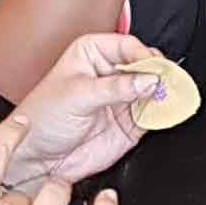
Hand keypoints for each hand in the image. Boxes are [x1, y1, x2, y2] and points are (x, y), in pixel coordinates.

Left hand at [3, 31, 177, 187]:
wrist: (35, 158)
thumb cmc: (42, 119)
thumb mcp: (76, 96)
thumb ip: (115, 88)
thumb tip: (148, 80)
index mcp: (93, 54)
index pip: (128, 46)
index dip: (144, 55)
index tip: (154, 68)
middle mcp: (111, 74)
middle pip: (147, 66)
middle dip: (159, 74)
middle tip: (165, 83)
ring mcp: (123, 99)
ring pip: (155, 90)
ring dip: (165, 94)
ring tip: (169, 97)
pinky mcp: (131, 123)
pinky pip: (155, 114)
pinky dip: (164, 113)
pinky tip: (165, 111)